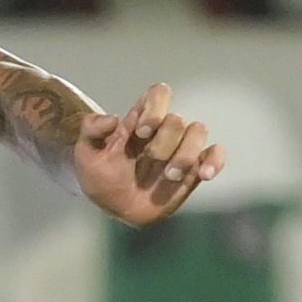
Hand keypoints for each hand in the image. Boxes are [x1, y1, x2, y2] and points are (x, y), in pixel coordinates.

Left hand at [76, 84, 222, 226]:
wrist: (114, 207)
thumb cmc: (101, 175)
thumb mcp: (86, 153)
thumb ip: (91, 130)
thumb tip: (112, 119)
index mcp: (141, 119)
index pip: (159, 94)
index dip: (155, 108)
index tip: (141, 132)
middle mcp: (164, 130)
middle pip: (177, 119)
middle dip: (164, 143)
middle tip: (151, 160)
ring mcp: (181, 149)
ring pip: (199, 132)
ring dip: (186, 155)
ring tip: (170, 175)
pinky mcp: (194, 169)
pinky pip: (215, 155)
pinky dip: (215, 161)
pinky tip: (204, 175)